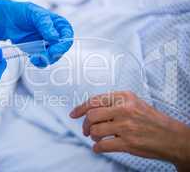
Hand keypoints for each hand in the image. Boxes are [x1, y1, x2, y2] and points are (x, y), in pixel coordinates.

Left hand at [0, 0, 73, 66]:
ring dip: (45, 60)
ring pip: (53, 57)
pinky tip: (32, 58)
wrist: (7, 20)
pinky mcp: (39, 51)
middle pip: (61, 49)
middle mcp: (56, 35)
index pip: (68, 36)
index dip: (63, 45)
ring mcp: (47, 45)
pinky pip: (43, 61)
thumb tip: (55, 38)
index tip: (54, 49)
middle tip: (42, 55)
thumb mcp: (35, 14)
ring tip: (34, 58)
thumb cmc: (22, 12)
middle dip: (53, 54)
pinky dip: (39, 62)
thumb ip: (46, 25)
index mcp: (59, 24)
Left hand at [70, 91, 189, 169]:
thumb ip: (113, 102)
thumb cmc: (150, 119)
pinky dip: (96, 148)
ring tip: (98, 137)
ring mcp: (126, 126)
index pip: (94, 100)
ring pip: (95, 130)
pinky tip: (99, 147)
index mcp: (124, 97)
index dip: (80, 108)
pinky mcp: (128, 143)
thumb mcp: (134, 102)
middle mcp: (124, 109)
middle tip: (87, 130)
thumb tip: (89, 109)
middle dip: (85, 125)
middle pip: (92, 115)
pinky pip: (102, 145)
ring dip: (92, 136)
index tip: (73, 114)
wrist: (172, 137)